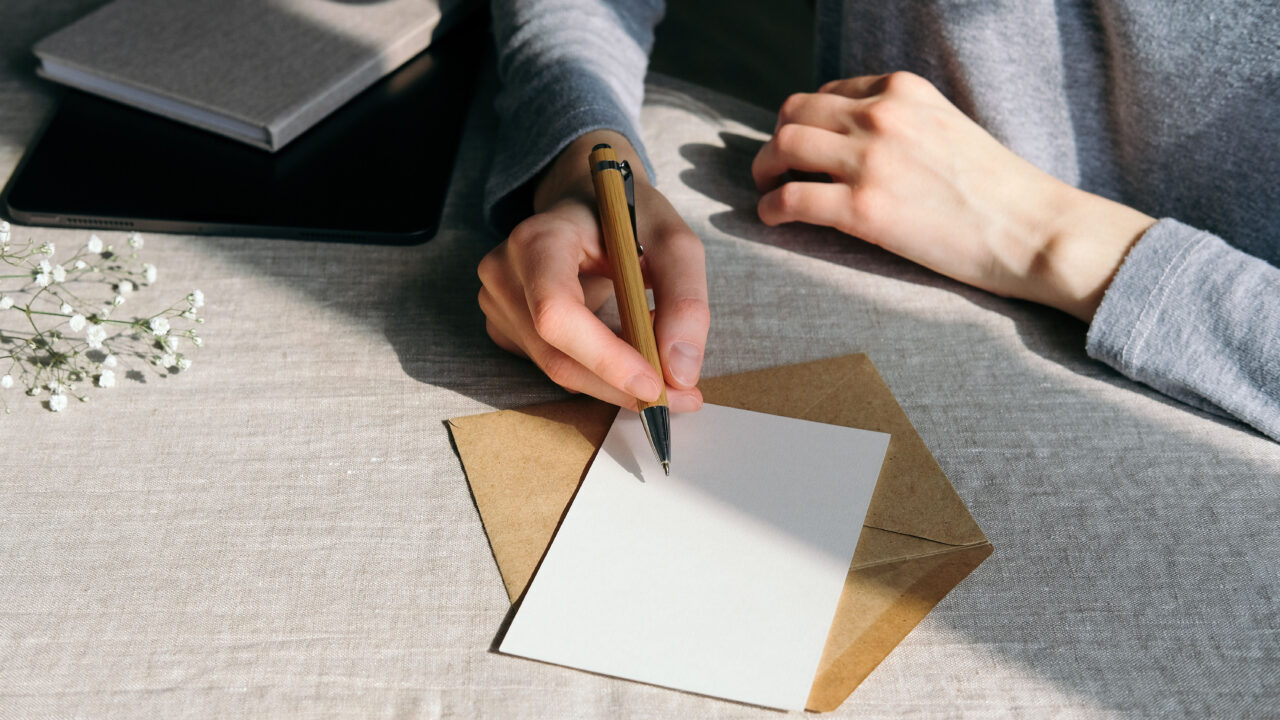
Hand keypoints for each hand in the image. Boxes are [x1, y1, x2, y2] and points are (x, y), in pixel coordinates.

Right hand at [479, 130, 707, 410]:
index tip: (657, 384)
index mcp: (538, 239)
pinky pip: (554, 365)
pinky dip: (598, 372)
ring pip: (559, 370)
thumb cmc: (628, 215)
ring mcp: (498, 302)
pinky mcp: (505, 326)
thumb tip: (681, 373)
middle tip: (682, 397)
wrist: (586, 200)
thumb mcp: (674, 241)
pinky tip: (626, 348)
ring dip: (615, 381)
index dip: (605, 358)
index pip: (558, 313)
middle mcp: (505, 272)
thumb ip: (685, 300)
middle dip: (621, 386)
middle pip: (557, 356)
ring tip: (662, 359)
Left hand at [752, 72, 1155, 320]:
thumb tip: (857, 141)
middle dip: (776, 140)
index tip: (803, 145)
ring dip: (764, 170)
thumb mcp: (946, 127)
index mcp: (902, 90)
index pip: (828, 93)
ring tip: (766, 189)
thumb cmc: (996, 190)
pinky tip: (772, 220)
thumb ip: (902, 124)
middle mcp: (881, 115)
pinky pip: (790, 200)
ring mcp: (870, 161)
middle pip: (794, 113)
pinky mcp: (863, 209)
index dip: (806, 120)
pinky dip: (770, 209)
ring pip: (783, 147)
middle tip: (772, 168)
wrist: (1031, 229)